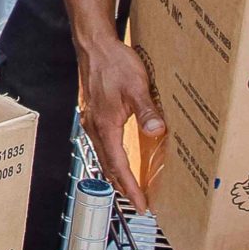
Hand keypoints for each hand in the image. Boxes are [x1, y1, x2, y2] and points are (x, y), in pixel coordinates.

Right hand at [78, 34, 166, 210]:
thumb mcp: (136, 86)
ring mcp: (92, 121)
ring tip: (129, 185)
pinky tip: (118, 157)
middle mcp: (95, 127)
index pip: (119, 165)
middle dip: (123, 186)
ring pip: (103, 156)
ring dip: (116, 173)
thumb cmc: (113, 64)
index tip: (141, 203)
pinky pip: (102, 144)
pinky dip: (111, 158)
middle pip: (108, 166)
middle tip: (138, 202)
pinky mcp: (93, 114)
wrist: (94, 46)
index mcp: (105, 126)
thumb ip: (146, 110)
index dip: (130, 187)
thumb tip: (156, 131)